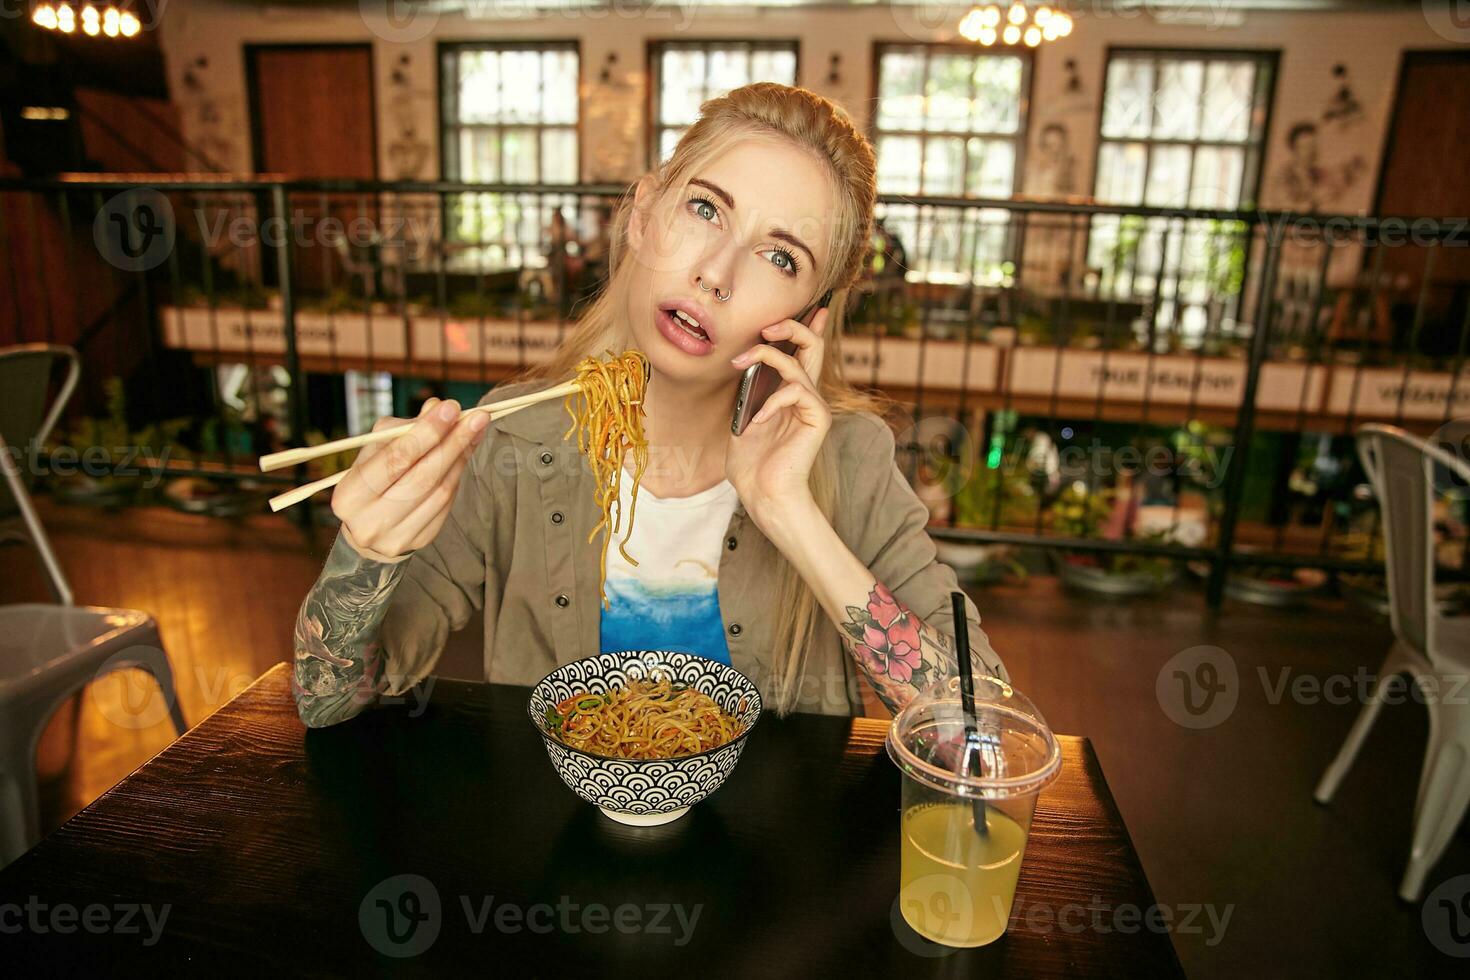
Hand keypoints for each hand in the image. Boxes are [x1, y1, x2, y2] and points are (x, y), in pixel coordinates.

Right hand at [331, 398, 489, 558]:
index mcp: (351, 495)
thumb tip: (436, 407)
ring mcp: (396, 537)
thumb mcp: (376, 450)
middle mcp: (370, 521)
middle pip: (423, 477)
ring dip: (461, 457)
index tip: (451, 408)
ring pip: (440, 491)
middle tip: (477, 417)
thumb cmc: (372, 479)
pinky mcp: (419, 541)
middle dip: (452, 443)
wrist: (368, 526)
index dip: (426, 433)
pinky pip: (446, 504)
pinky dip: (458, 475)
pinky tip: (465, 454)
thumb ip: (404, 429)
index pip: (395, 459)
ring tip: (476, 430)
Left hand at [725, 307, 830, 526]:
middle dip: (791, 326)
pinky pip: (795, 392)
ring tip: (739, 363)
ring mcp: (813, 406)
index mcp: (790, 394)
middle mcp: (806, 395)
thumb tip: (743, 363)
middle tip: (767, 326)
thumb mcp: (741, 419)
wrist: (764, 495)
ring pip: (799, 361)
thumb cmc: (751, 465)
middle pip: (812, 345)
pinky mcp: (817, 418)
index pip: (803, 352)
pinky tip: (756, 420)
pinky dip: (771, 401)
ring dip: (765, 355)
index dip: (806, 326)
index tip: (809, 306)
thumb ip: (747, 392)